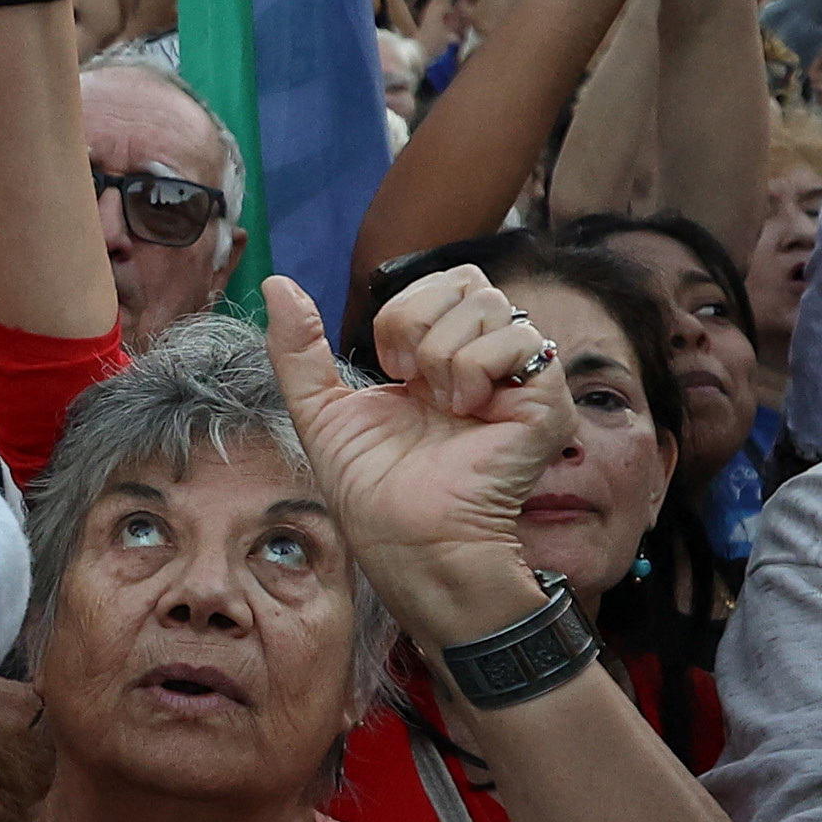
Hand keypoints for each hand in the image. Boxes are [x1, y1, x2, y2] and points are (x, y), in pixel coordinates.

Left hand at [262, 268, 574, 643]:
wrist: (406, 539)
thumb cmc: (372, 490)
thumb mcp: (321, 409)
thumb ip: (298, 347)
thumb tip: (274, 283)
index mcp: (446, 358)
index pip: (446, 282)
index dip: (406, 312)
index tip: (390, 370)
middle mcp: (490, 364)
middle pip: (472, 282)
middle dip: (419, 322)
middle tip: (409, 381)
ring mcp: (522, 383)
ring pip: (493, 306)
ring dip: (442, 354)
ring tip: (440, 407)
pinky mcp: (547, 404)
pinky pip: (521, 342)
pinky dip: (474, 370)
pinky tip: (466, 412)